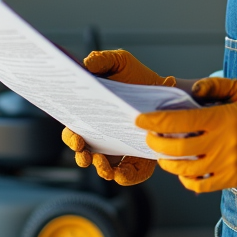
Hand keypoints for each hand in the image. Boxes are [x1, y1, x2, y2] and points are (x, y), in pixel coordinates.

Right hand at [61, 49, 172, 184]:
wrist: (166, 88)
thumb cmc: (138, 76)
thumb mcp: (120, 62)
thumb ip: (102, 60)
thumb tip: (86, 65)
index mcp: (92, 116)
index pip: (74, 130)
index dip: (70, 136)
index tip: (75, 134)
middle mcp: (101, 135)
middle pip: (83, 151)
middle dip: (79, 154)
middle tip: (83, 152)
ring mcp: (118, 149)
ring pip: (102, 167)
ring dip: (98, 168)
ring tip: (101, 163)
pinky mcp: (136, 160)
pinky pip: (126, 175)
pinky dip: (121, 176)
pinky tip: (120, 171)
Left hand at [136, 77, 236, 197]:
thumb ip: (214, 85)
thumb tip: (189, 90)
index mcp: (223, 118)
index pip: (180, 121)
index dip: (155, 121)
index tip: (140, 119)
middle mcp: (224, 143)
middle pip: (177, 148)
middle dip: (155, 142)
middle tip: (148, 137)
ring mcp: (227, 164)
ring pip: (184, 169)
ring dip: (167, 161)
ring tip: (162, 152)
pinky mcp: (230, 179)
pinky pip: (199, 184)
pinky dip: (185, 179)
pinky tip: (181, 169)